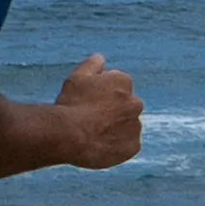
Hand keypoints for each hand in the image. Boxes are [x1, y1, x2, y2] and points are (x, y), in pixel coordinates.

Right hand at [54, 54, 142, 168]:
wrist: (69, 134)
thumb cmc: (71, 103)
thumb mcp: (77, 77)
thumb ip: (92, 65)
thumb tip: (100, 58)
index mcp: (124, 81)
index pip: (117, 86)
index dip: (100, 95)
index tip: (87, 103)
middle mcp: (135, 102)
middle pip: (124, 107)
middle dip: (111, 112)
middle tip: (90, 121)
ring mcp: (135, 126)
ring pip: (126, 128)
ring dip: (114, 130)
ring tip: (92, 136)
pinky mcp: (133, 147)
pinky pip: (126, 147)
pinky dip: (116, 147)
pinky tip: (99, 147)